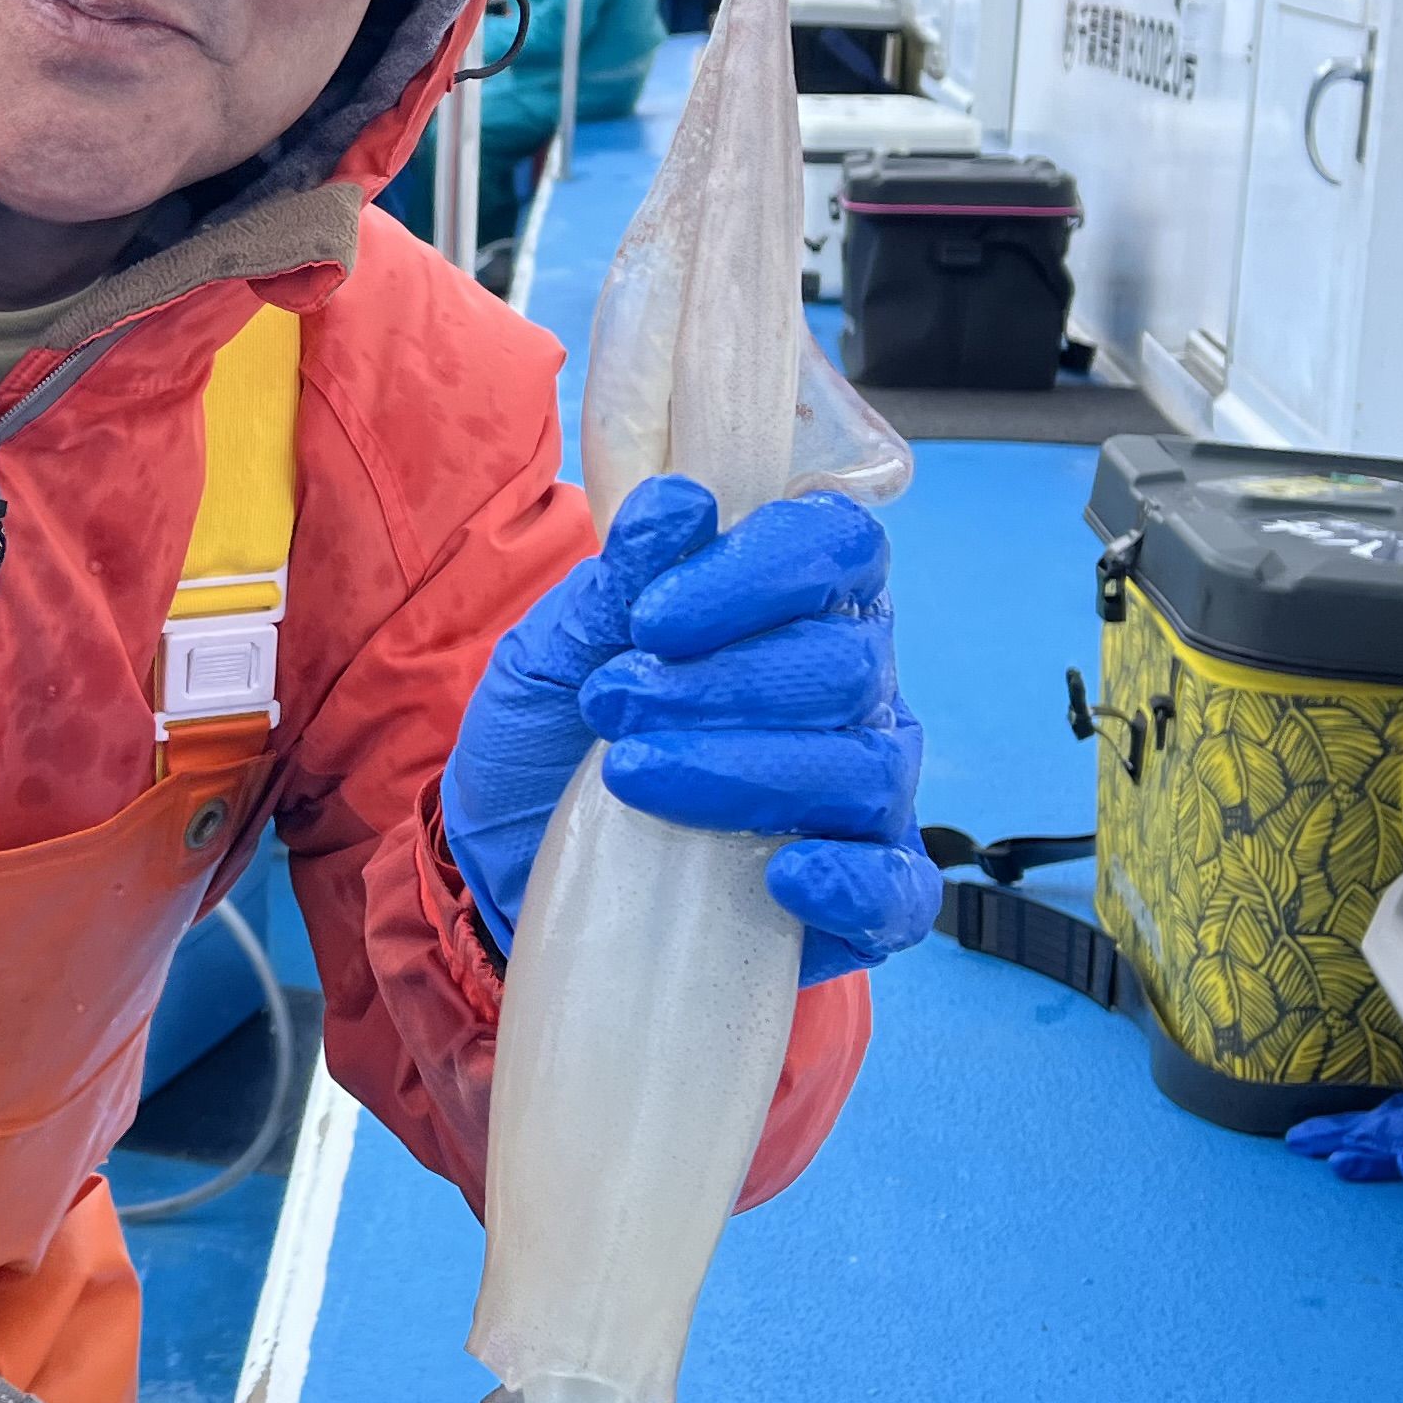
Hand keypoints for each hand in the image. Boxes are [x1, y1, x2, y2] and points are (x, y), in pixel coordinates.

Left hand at [441, 477, 939, 986]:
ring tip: (632, 777)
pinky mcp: (854, 900)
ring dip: (745, 770)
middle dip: (721, 684)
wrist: (502, 870)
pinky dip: (855, 882)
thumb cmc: (546, 743)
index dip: (759, 570)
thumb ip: (613, 583)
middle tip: (613, 707)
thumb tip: (677, 501)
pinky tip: (785, 876)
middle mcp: (850, 692)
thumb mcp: (550, 656)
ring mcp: (861, 797)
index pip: (837, 547)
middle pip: (847, 663)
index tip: (655, 618)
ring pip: (866, 768)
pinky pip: (899, 890)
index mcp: (793, 607)